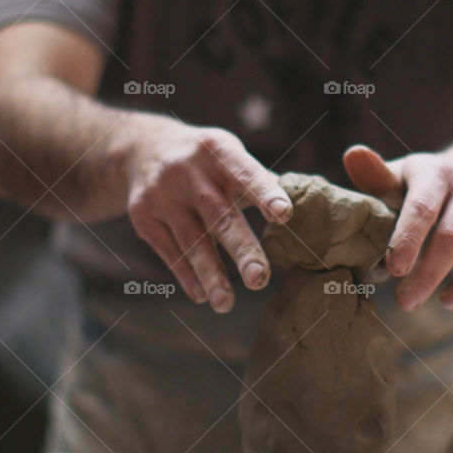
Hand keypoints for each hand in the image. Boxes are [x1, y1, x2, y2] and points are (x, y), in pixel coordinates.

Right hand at [120, 116, 292, 312]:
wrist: (141, 148)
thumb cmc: (205, 158)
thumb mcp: (229, 153)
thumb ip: (261, 180)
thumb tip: (311, 202)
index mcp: (218, 151)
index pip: (246, 174)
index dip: (265, 194)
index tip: (284, 215)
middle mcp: (188, 172)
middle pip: (219, 217)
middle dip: (241, 249)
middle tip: (260, 278)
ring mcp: (162, 195)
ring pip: (192, 241)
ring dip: (211, 275)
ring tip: (226, 304)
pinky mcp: (143, 216)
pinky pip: (169, 251)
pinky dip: (187, 275)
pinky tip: (203, 295)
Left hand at [343, 145, 452, 310]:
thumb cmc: (428, 184)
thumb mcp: (402, 176)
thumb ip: (376, 176)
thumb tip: (353, 155)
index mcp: (436, 172)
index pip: (422, 208)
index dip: (408, 240)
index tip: (393, 270)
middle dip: (429, 274)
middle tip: (406, 302)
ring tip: (444, 304)